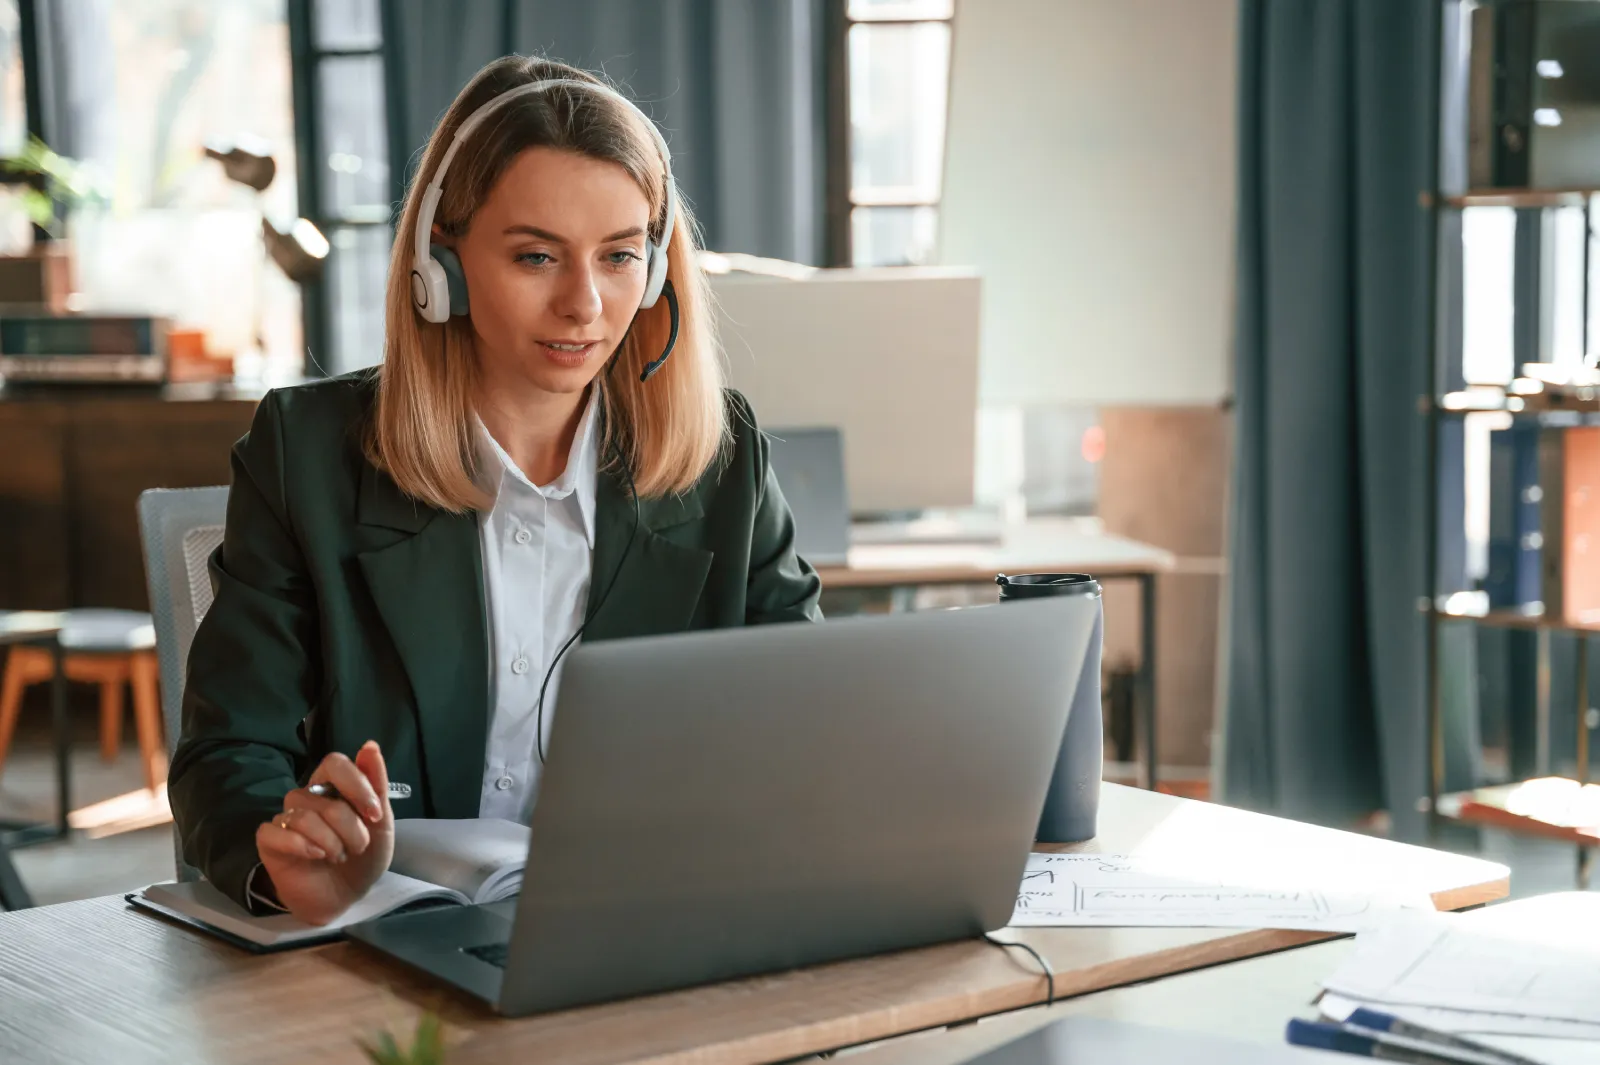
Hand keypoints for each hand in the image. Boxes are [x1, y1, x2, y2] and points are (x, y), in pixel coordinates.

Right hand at [254, 740, 394, 924]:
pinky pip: (275, 832)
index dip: (356, 786)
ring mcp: (286, 818)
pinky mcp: (269, 841)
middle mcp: (306, 797)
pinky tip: (316, 857)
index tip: (375, 814)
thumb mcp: (381, 823)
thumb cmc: (364, 857)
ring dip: (330, 842)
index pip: (335, 763)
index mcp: (333, 786)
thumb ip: (376, 784)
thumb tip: (370, 745)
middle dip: (350, 828)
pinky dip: (301, 846)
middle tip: (358, 848)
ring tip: (339, 857)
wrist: (346, 897)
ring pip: (303, 817)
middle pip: (323, 797)